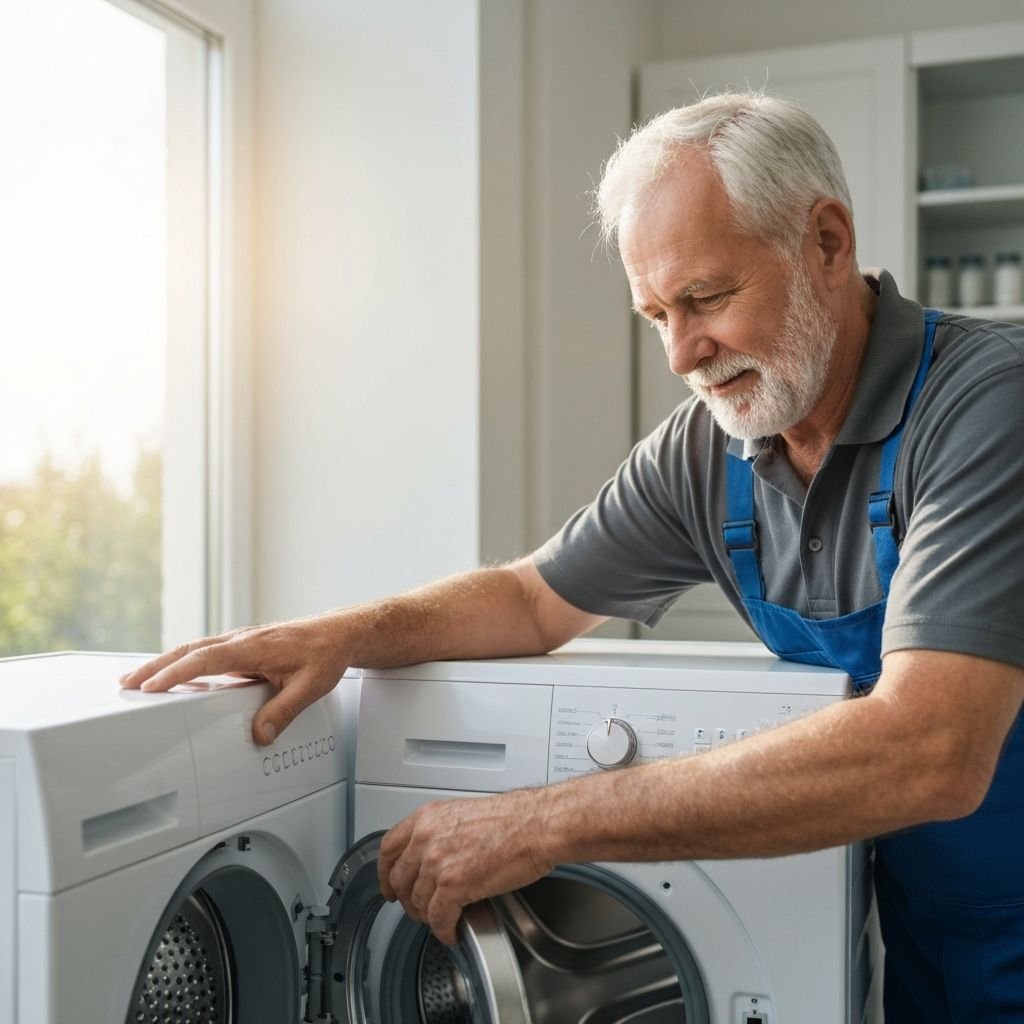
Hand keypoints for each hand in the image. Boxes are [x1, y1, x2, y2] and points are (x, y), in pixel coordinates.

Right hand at [118, 616, 349, 744]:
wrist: (340, 634)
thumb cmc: (326, 654)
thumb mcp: (310, 687)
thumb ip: (283, 712)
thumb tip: (259, 735)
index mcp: (253, 646)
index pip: (204, 658)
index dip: (175, 672)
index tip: (150, 686)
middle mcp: (243, 640)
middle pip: (190, 650)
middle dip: (156, 666)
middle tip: (128, 683)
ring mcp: (242, 641)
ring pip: (196, 649)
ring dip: (167, 662)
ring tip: (141, 680)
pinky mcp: (245, 646)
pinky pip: (208, 652)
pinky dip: (186, 661)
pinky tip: (177, 674)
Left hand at [378, 791, 555, 944]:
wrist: (536, 824)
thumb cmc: (512, 819)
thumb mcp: (463, 814)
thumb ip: (440, 833)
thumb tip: (433, 858)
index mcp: (427, 818)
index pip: (389, 848)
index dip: (385, 873)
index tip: (389, 885)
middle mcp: (426, 838)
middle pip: (400, 879)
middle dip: (408, 901)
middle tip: (420, 910)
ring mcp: (437, 862)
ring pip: (417, 902)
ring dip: (428, 917)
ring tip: (443, 920)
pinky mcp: (453, 885)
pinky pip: (438, 918)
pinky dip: (444, 930)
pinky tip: (453, 931)